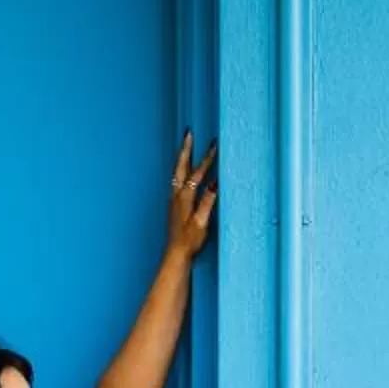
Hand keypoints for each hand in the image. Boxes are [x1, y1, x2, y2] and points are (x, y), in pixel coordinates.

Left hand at [166, 132, 218, 261]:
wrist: (176, 254)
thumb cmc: (190, 241)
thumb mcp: (202, 222)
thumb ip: (207, 202)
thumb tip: (215, 183)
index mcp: (184, 198)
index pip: (198, 173)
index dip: (207, 159)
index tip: (214, 145)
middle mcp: (176, 196)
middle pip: (181, 166)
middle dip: (186, 149)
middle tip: (189, 133)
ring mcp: (173, 200)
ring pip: (177, 172)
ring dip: (182, 158)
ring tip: (186, 147)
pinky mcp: (173, 205)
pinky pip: (177, 181)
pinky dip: (181, 170)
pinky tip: (184, 172)